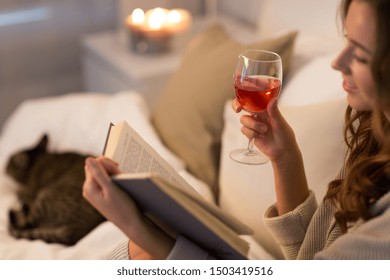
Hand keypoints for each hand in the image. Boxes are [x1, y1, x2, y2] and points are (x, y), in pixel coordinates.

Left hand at [82, 156, 173, 258]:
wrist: (130, 223)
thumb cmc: (122, 207)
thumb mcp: (111, 189)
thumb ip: (99, 173)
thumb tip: (88, 159)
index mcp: (89, 187)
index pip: (94, 164)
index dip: (107, 163)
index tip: (117, 170)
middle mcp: (88, 189)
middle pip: (96, 167)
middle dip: (109, 168)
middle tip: (121, 175)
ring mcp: (94, 192)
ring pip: (101, 173)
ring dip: (112, 173)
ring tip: (122, 181)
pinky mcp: (100, 195)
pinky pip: (104, 180)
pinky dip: (113, 180)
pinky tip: (120, 186)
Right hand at [232, 99, 309, 214]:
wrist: (285, 156)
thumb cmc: (287, 139)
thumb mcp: (282, 127)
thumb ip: (275, 114)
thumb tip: (271, 101)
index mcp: (268, 110)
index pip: (254, 99)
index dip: (245, 97)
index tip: (240, 99)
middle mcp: (260, 116)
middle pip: (244, 108)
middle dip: (244, 112)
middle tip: (239, 110)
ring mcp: (255, 126)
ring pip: (244, 121)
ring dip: (252, 126)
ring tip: (264, 132)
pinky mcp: (252, 135)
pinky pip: (244, 130)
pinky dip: (250, 133)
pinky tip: (259, 137)